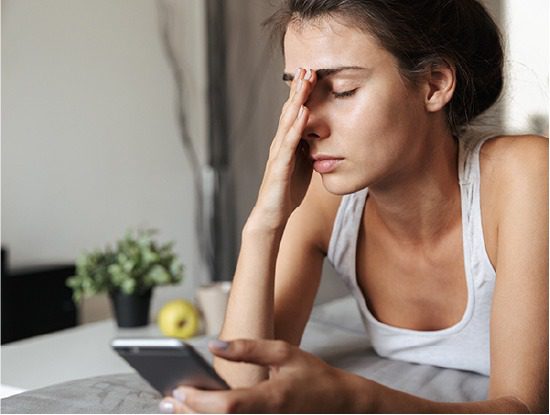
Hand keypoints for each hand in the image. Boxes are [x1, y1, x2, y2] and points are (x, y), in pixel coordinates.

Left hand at [159, 338, 366, 412]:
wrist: (337, 402)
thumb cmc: (312, 375)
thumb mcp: (283, 352)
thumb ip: (248, 348)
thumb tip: (214, 344)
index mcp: (271, 398)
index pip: (228, 405)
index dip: (200, 400)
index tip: (178, 388)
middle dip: (189, 411)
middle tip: (166, 397)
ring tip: (174, 405)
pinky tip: (198, 410)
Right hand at [252, 68, 316, 228]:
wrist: (271, 216)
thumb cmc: (286, 192)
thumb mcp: (303, 167)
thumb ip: (308, 150)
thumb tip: (321, 136)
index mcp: (287, 144)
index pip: (294, 114)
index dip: (301, 95)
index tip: (311, 74)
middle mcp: (280, 145)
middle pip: (289, 112)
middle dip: (298, 90)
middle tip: (308, 67)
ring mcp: (278, 154)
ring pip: (288, 122)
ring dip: (297, 100)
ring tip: (305, 81)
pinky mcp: (279, 167)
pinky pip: (289, 143)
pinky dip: (296, 126)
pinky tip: (303, 112)